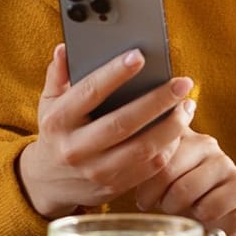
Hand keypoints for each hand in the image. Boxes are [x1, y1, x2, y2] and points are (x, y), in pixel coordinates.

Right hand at [17, 44, 195, 218]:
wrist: (47, 183)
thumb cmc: (56, 133)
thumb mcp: (48, 104)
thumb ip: (58, 76)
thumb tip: (65, 48)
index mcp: (59, 121)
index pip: (90, 92)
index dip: (115, 73)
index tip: (139, 55)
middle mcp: (76, 148)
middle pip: (124, 123)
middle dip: (158, 101)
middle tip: (182, 83)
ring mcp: (95, 171)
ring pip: (143, 149)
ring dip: (172, 126)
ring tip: (188, 105)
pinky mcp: (113, 187)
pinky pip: (149, 168)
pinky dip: (169, 147)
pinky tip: (179, 129)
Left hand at [134, 133, 235, 235]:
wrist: (226, 208)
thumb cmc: (182, 189)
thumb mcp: (160, 174)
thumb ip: (142, 162)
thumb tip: (113, 165)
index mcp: (180, 132)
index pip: (152, 145)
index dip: (140, 173)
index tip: (138, 190)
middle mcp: (204, 142)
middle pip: (165, 169)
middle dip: (152, 195)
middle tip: (151, 204)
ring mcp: (224, 162)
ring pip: (185, 190)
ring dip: (175, 208)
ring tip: (176, 207)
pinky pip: (208, 207)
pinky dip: (199, 217)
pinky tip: (201, 213)